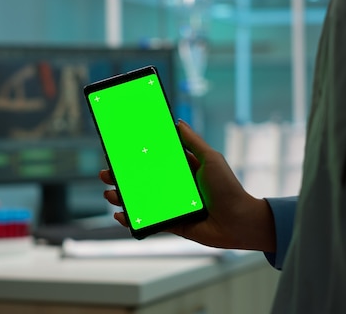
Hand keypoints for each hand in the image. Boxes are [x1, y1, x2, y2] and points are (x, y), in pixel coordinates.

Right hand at [100, 119, 275, 251]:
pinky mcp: (171, 223)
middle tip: (107, 172)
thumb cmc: (227, 188)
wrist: (238, 221)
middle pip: (140, 178)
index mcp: (181, 169)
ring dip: (121, 196)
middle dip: (121, 176)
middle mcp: (173, 186)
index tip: (118, 149)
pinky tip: (120, 215)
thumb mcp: (210, 158)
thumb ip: (192, 141)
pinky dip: (131, 218)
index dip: (135, 155)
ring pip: (139, 199)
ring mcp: (170, 205)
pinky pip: (147, 220)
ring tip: (110, 193)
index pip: (153, 159)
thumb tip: (176, 122)